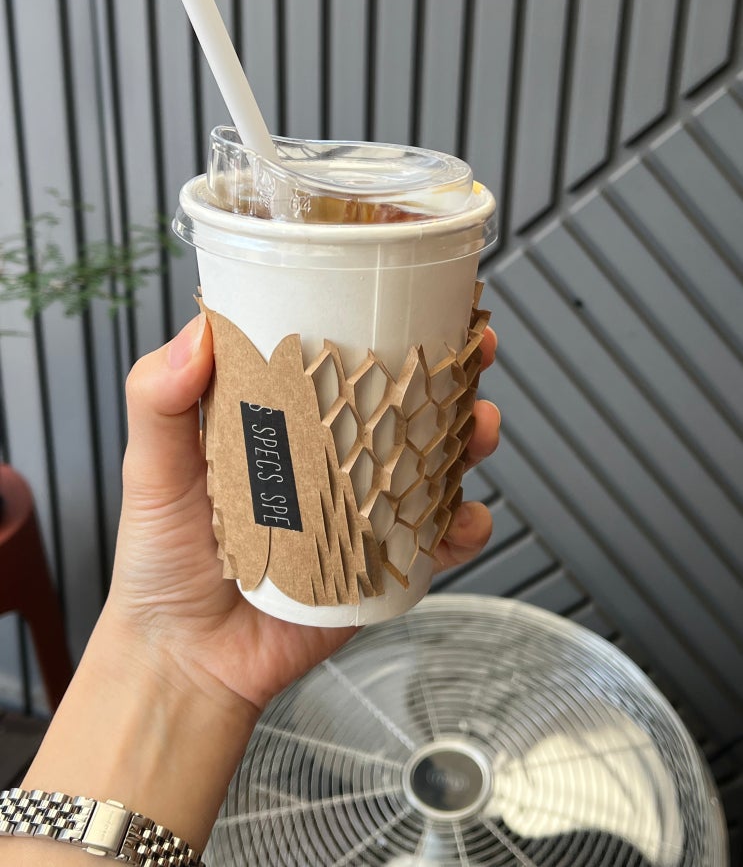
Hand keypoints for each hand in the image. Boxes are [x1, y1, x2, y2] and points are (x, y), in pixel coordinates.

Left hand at [108, 313, 499, 714]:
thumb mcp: (152, 472)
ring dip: (470, 441)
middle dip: (452, 378)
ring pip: (435, 464)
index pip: (344, 361)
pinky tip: (460, 522)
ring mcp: (361, 510)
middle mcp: (332, 460)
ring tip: (476, 434)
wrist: (187, 658)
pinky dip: (465, 528)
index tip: (420, 300)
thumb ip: (159, 402)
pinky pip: (437, 541)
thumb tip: (196, 333)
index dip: (387, 328)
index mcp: (284, 423)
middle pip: (407, 405)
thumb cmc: (162, 563)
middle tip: (471, 361)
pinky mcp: (380, 564)